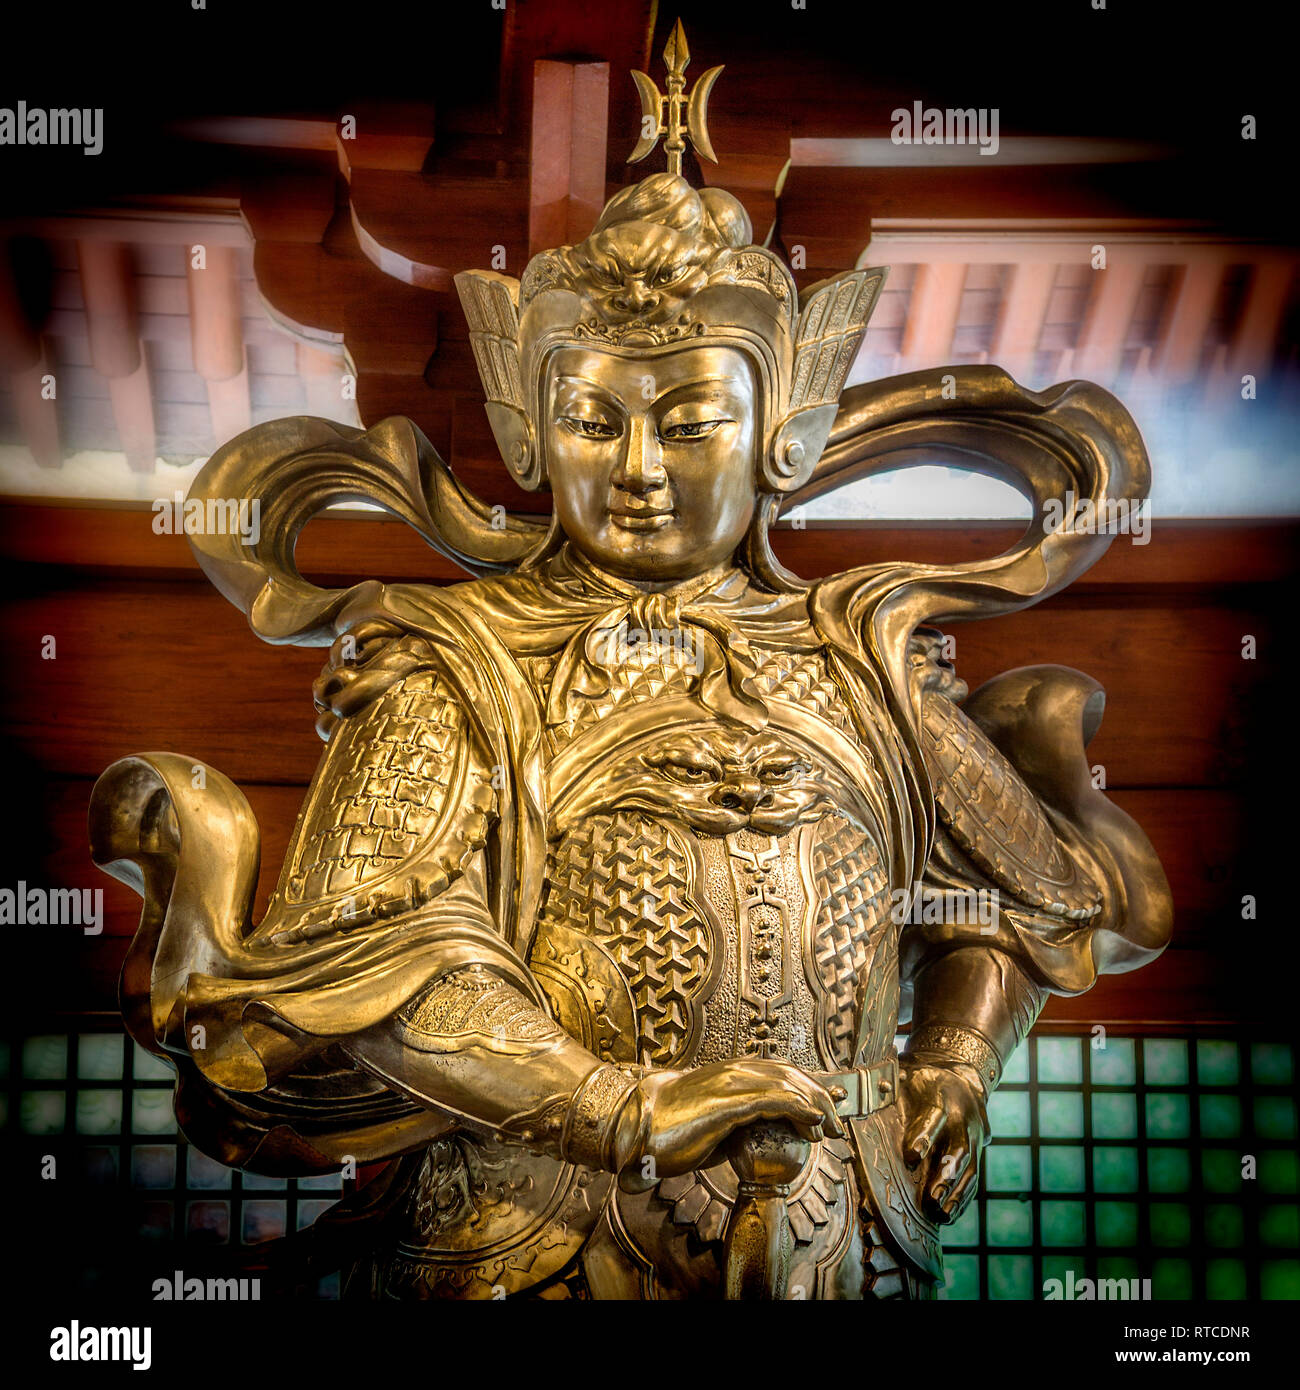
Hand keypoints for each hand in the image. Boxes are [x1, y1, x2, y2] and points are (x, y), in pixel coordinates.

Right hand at [615, 1058, 842, 1188]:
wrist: (636, 1126)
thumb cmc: (672, 1127)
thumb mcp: (715, 1121)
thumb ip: (741, 1120)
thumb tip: (763, 1133)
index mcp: (732, 1073)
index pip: (782, 1071)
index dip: (811, 1085)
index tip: (830, 1103)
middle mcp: (736, 1071)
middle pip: (792, 1074)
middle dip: (820, 1096)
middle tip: (835, 1121)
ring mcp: (732, 1084)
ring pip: (789, 1084)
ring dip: (816, 1105)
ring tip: (829, 1127)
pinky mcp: (729, 1103)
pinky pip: (775, 1100)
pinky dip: (800, 1108)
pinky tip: (813, 1122)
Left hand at [898, 1056, 989, 1223]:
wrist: (961, 1079)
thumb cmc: (923, 1081)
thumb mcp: (907, 1075)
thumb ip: (886, 1088)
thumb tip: (850, 1097)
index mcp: (942, 1096)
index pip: (935, 1117)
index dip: (924, 1137)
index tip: (911, 1156)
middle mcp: (963, 1119)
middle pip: (959, 1149)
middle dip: (946, 1176)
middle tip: (932, 1198)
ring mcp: (974, 1137)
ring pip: (970, 1168)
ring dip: (956, 1194)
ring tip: (941, 1214)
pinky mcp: (978, 1153)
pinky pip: (974, 1178)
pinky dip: (963, 1199)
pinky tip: (948, 1216)